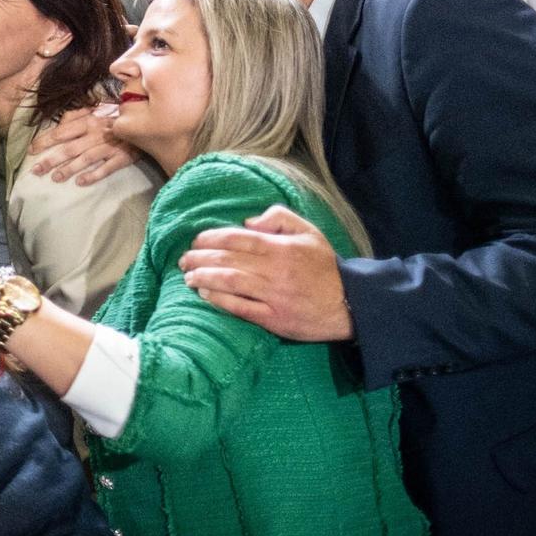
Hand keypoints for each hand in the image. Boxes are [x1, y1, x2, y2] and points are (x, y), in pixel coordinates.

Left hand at [29, 103, 138, 185]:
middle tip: (36, 171)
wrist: (145, 121)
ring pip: (85, 159)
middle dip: (51, 160)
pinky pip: (106, 168)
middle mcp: (96, 134)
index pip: (61, 132)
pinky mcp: (122, 158)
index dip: (45, 141)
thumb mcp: (95, 110)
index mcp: (88, 121)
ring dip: (69, 169)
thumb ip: (76, 115)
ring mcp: (109, 147)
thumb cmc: (114, 117)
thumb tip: (59, 122)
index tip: (31, 150)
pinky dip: (93, 175)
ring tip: (55, 178)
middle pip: (69, 148)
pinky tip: (80, 182)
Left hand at [178, 206, 353, 340]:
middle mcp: (275, 271)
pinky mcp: (274, 318)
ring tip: (188, 277)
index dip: (211, 238)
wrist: (351, 304)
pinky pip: (240, 308)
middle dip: (200, 258)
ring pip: (230, 283)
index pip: (237, 238)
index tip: (196, 241)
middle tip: (184, 260)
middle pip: (228, 260)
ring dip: (204, 278)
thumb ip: (279, 218)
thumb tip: (248, 221)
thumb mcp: (309, 232)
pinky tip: (204, 294)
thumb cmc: (325, 266)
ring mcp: (273, 296)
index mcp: (281, 248)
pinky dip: (219, 300)